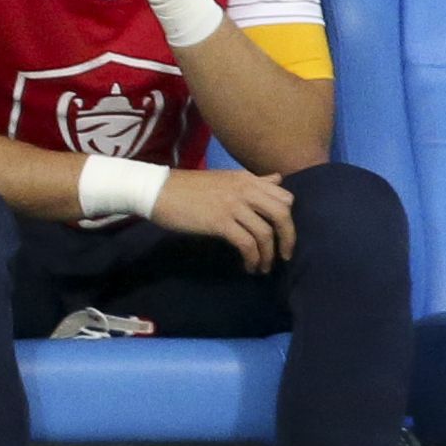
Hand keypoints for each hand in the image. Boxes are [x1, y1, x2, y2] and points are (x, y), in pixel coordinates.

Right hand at [154, 167, 294, 273]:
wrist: (157, 190)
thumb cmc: (188, 187)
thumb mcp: (226, 178)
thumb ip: (254, 181)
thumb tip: (277, 180)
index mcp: (247, 179)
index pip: (285, 197)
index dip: (289, 218)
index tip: (283, 233)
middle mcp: (245, 190)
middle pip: (282, 215)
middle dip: (288, 238)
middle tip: (285, 256)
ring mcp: (233, 206)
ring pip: (266, 233)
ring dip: (268, 255)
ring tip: (263, 267)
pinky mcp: (220, 222)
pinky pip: (247, 244)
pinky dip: (252, 258)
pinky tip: (248, 266)